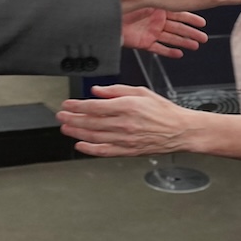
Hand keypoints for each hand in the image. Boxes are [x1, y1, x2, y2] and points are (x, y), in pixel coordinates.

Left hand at [57, 84, 190, 156]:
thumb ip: (116, 90)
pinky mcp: (128, 150)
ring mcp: (125, 139)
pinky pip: (104, 151)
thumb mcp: (140, 91)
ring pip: (94, 136)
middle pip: (91, 122)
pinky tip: (80, 145)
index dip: (77, 105)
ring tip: (65, 128)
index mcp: (127, 106)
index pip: (95, 106)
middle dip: (72, 118)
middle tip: (61, 116)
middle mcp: (124, 123)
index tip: (67, 104)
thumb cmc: (163, 111)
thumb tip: (97, 91)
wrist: (180, 130)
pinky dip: (90, 149)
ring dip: (77, 132)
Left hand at [122, 8, 206, 57]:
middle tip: (203, 38)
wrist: (106, 16)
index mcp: (157, 7)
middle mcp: (156, 20)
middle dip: (191, 33)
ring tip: (195, 46)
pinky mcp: (144, 42)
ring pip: (171, 38)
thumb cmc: (121, 2)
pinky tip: (178, 54)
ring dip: (183, 42)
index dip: (191, 19)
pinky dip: (168, 52)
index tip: (202, 24)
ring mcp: (151, 31)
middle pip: (178, 28)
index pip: (179, 14)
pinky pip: (158, 48)